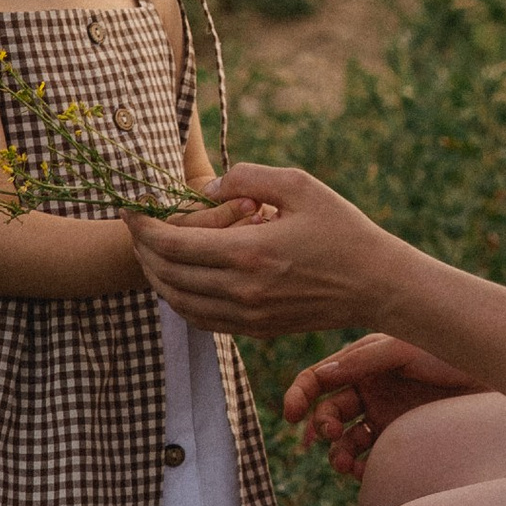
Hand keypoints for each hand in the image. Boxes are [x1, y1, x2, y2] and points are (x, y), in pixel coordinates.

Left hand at [131, 161, 391, 338]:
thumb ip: (248, 176)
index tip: (129, 208)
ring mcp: (248, 316)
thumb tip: (209, 187)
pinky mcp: (256, 329)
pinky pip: (200, 319)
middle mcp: (242, 290)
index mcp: (248, 251)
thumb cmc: (342, 229)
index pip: (172, 244)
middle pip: (166, 275)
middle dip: (141, 250)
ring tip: (150, 252)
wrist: (376, 285)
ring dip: (156, 277)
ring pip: (178, 302)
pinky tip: (178, 279)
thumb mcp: (300, 185)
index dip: (141, 226)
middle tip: (135, 227)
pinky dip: (179, 300)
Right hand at [283, 333, 481, 477]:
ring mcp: (384, 416)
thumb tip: (321, 376)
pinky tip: (363, 472)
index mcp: (362, 362)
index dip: (299, 395)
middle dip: (320, 425)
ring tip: (344, 463)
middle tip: (327, 435)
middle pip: (327, 412)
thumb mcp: (404, 348)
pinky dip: (360, 468)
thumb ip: (363, 361)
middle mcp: (369, 389)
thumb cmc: (452, 352)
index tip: (290, 415)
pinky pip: (370, 459)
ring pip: (345, 440)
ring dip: (337, 452)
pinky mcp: (401, 440)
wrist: (494, 378)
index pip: (319, 379)